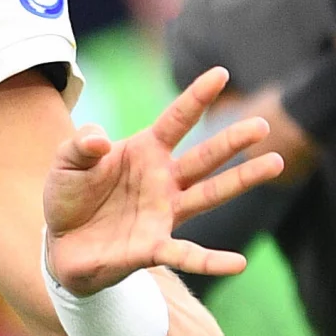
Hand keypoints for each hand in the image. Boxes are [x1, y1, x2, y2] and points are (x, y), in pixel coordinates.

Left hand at [44, 67, 283, 294]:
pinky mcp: (154, 247)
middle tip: (262, 124)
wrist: (60, 244)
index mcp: (145, 152)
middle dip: (232, 140)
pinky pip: (188, 255)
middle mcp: (163, 180)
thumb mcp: (65, 163)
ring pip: (209, 195)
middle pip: (204, 156)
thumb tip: (99, 140)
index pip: (176, 120)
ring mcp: (164, 214)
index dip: (196, 97)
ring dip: (241, 181)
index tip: (221, 73)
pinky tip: (238, 263)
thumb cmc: (69, 196)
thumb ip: (80, 145)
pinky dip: (212, 261)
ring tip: (275, 164)